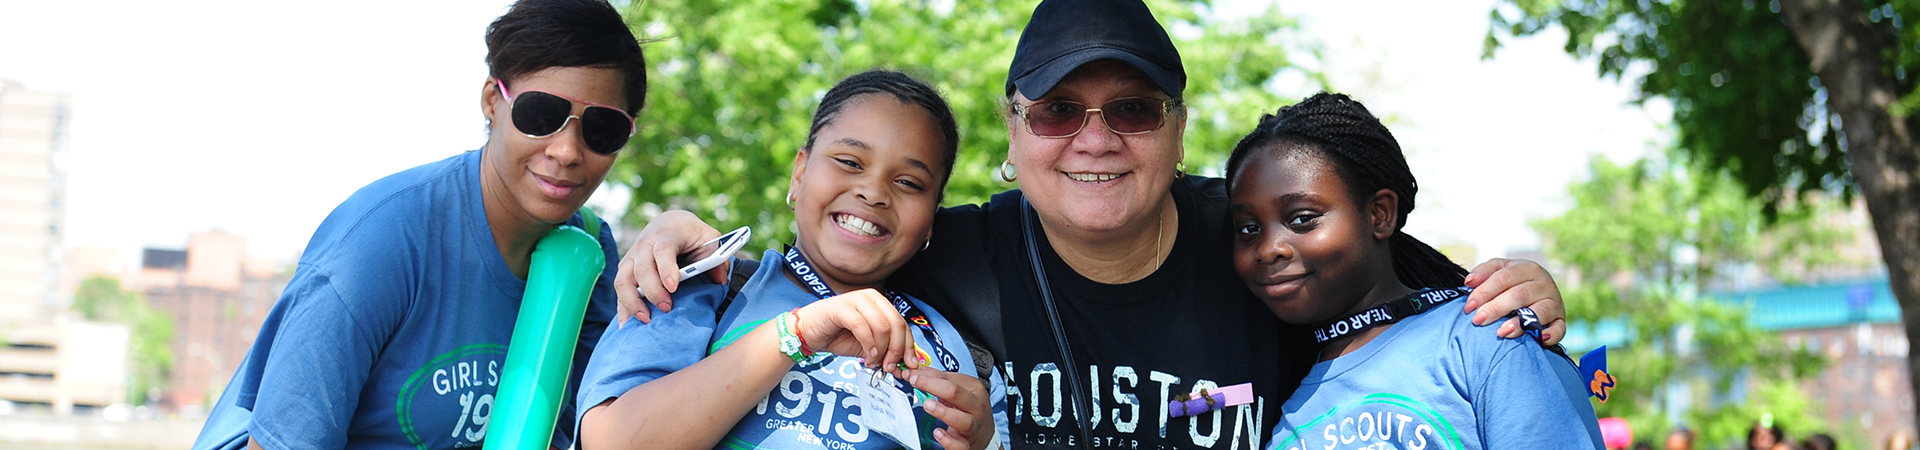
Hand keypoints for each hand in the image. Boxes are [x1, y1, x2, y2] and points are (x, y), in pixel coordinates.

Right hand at [614, 210, 723, 326]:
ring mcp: (632, 257)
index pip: (663, 251)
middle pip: (642, 269)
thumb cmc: (691, 234)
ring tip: (646, 319)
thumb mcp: (709, 239)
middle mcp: (645, 244)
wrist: (669, 223)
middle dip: (653, 291)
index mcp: (667, 235)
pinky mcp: (626, 269)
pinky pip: (619, 289)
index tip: (673, 287)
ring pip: (623, 280)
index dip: (667, 269)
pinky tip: (626, 324)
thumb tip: (720, 281)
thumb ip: (717, 258)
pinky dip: (622, 307)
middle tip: (667, 307)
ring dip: (632, 302)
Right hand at [796, 289, 916, 370]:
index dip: (908, 346)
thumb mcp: (867, 345)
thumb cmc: (836, 335)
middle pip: (895, 324)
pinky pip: (862, 326)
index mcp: (879, 303)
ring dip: (881, 349)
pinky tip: (867, 355)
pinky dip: (868, 344)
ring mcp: (856, 300)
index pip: (902, 323)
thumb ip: (884, 349)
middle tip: (890, 366)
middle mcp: (870, 297)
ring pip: (881, 325)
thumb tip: (902, 363)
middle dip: (896, 349)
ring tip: (874, 362)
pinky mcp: (841, 307)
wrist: (808, 332)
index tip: (909, 363)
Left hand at [904, 367, 993, 449]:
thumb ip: (939, 380)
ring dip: (943, 412)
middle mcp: (976, 407)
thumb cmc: (969, 409)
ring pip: (963, 420)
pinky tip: (938, 433)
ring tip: (927, 405)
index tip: (914, 375)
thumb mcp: (960, 390)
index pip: (951, 379)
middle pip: (957, 394)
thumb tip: (918, 371)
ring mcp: (973, 427)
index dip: (930, 376)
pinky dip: (949, 440)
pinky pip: (960, 445)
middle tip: (916, 383)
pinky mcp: (967, 445)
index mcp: (974, 390)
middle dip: (934, 387)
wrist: (985, 435)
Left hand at [1461, 258, 1566, 345]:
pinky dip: (1551, 334)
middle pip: (1519, 295)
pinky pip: (1560, 328)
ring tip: (1501, 332)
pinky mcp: (1561, 319)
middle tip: (1478, 320)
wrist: (1537, 290)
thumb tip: (1469, 282)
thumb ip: (1484, 272)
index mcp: (1527, 268)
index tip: (1469, 307)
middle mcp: (1544, 283)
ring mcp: (1555, 302)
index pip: (1503, 278)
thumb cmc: (1512, 281)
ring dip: (1520, 323)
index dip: (1484, 292)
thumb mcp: (1499, 270)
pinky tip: (1538, 339)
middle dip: (1496, 308)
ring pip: (1539, 311)